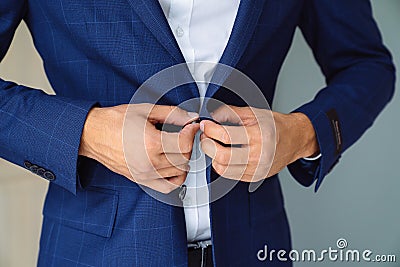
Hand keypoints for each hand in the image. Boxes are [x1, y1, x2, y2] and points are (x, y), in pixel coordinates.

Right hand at [79, 104, 198, 192]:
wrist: (94, 134)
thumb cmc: (115, 122)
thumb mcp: (147, 110)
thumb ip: (173, 114)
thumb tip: (191, 117)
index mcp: (151, 144)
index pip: (184, 144)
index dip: (191, 132)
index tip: (191, 126)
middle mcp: (149, 162)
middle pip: (184, 158)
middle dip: (188, 143)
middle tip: (184, 133)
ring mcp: (145, 174)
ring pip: (179, 172)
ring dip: (183, 158)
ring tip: (177, 146)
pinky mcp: (141, 180)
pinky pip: (168, 187)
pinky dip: (177, 178)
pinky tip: (176, 167)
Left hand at [200, 105, 318, 182]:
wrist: (295, 140)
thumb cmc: (275, 125)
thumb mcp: (254, 113)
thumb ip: (231, 112)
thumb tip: (212, 115)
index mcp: (259, 135)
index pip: (226, 136)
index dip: (210, 130)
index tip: (205, 125)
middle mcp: (259, 155)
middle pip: (222, 156)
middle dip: (207, 145)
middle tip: (206, 136)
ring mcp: (257, 169)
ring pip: (223, 169)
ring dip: (212, 157)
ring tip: (213, 145)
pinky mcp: (255, 177)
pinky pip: (230, 175)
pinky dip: (221, 165)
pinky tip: (222, 155)